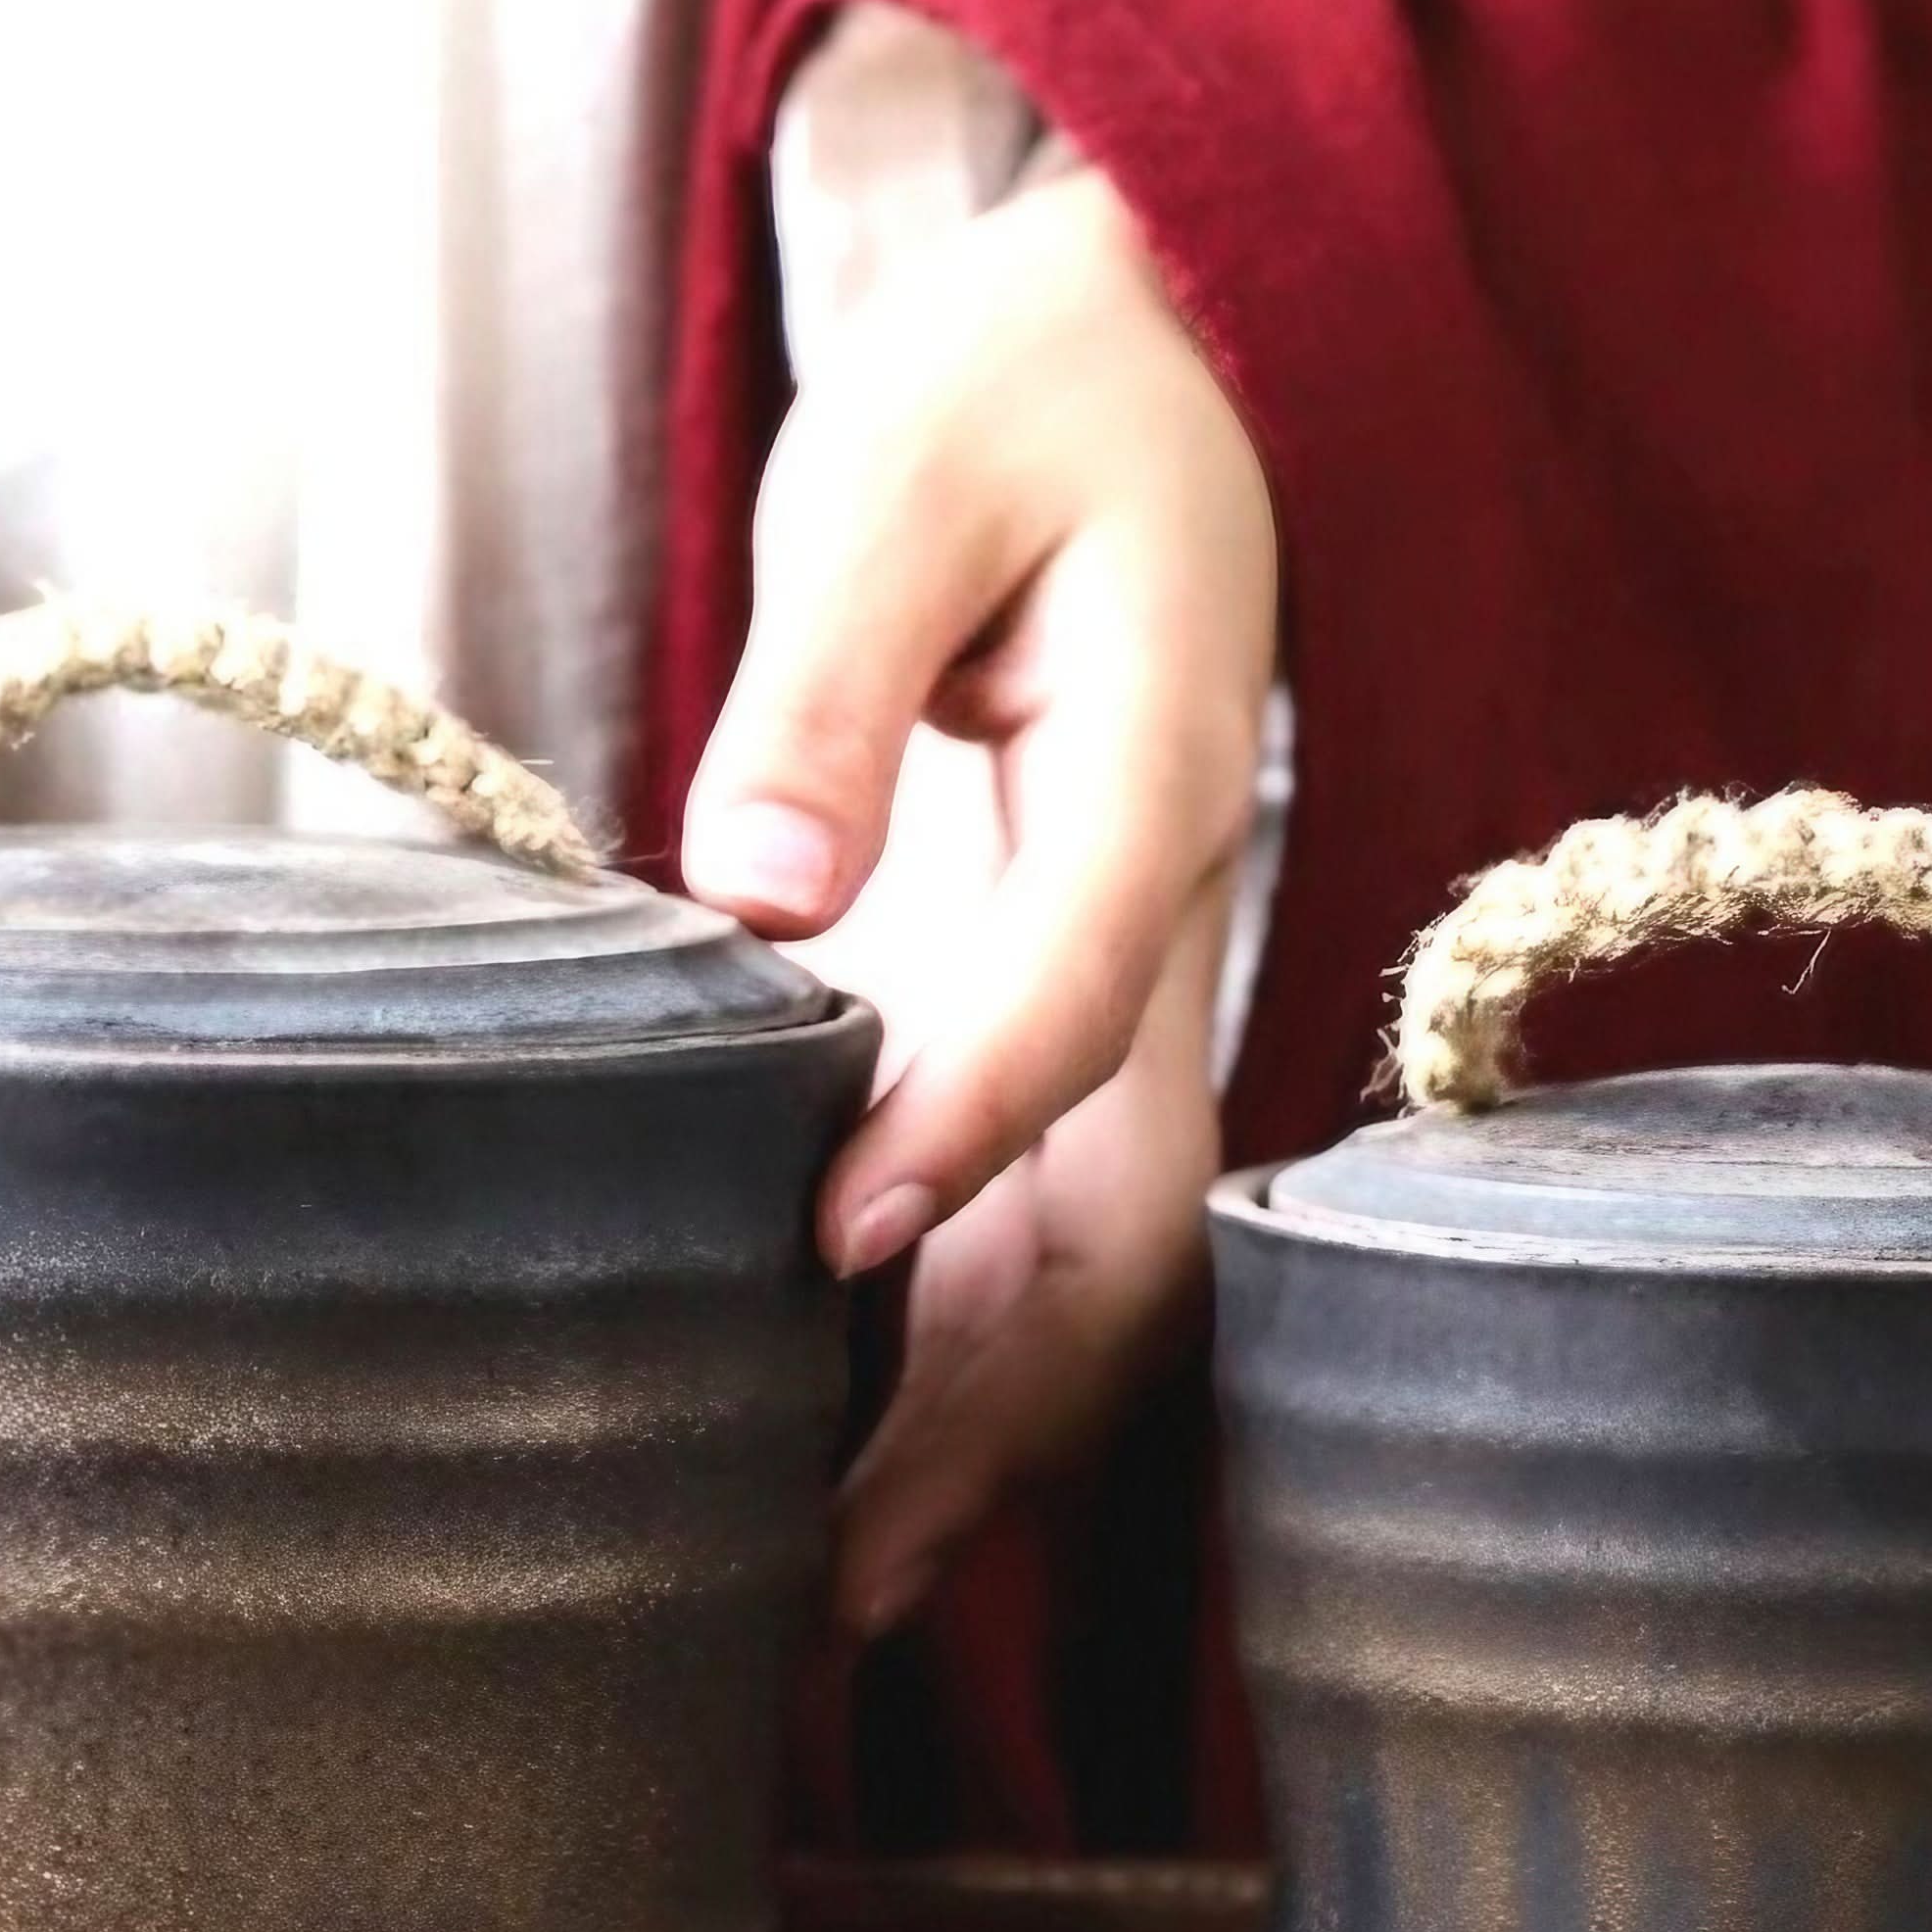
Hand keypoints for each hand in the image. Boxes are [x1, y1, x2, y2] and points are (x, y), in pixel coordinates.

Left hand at [682, 163, 1274, 1633]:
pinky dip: (971, 1317)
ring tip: (836, 1582)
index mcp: (1160, 765)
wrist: (1156, 350)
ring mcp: (1132, 955)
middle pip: (1139, 1196)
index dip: (971, 1123)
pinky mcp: (1070, 970)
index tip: (836, 1248)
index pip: (1086, 982)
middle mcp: (1172, 900)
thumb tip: (759, 895)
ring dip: (995, 1403)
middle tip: (837, 1575)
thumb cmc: (1025, 390)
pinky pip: (1052, 1184)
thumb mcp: (903, 472)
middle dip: (1008, 1392)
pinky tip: (856, 1419)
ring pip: (1109, 1229)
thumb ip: (828, 676)